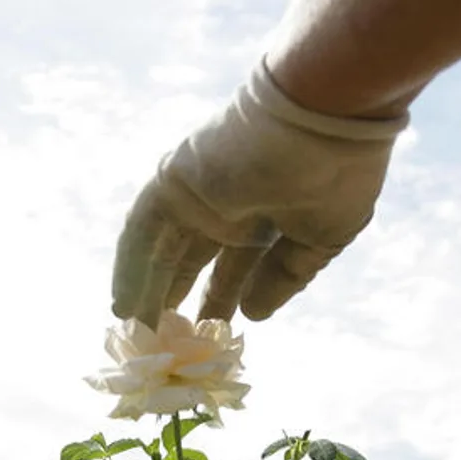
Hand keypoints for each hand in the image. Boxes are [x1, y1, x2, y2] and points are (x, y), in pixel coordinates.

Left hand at [111, 59, 409, 327]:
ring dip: (147, 289)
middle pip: (191, 258)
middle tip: (164, 341)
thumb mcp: (319, 237)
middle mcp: (226, 204)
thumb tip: (253, 313)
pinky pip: (142, 231)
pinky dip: (129, 266)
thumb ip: (284, 276)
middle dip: (177, 297)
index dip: (221, 297)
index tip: (210, 334)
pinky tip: (124, 304)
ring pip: (163, 248)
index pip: (233, 264)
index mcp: (263, 213)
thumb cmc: (336, 173)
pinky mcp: (172, 181)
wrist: (326, 119)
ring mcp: (196, 192)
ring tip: (137, 332)